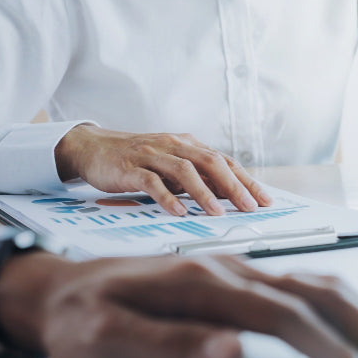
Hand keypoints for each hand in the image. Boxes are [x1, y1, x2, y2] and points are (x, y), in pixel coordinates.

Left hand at [0, 252, 357, 357]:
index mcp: (204, 282)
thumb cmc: (78, 320)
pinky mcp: (242, 284)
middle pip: (324, 294)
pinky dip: (352, 315)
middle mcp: (233, 269)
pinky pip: (311, 294)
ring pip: (326, 289)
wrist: (55, 290)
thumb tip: (232, 353)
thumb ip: (164, 347)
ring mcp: (241, 273)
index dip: (332, 351)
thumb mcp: (102, 341)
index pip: (286, 316)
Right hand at [55, 125, 271, 215]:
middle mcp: (174, 145)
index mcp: (188, 144)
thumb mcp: (170, 165)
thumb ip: (196, 178)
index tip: (265, 200)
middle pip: (211, 162)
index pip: (224, 161)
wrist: (93, 148)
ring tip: (218, 213)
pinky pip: (152, 181)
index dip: (246, 180)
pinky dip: (167, 197)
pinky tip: (178, 212)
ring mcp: (152, 155)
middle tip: (249, 207)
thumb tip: (228, 197)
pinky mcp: (130, 168)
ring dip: (203, 193)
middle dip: (233, 186)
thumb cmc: (137, 160)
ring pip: (184, 171)